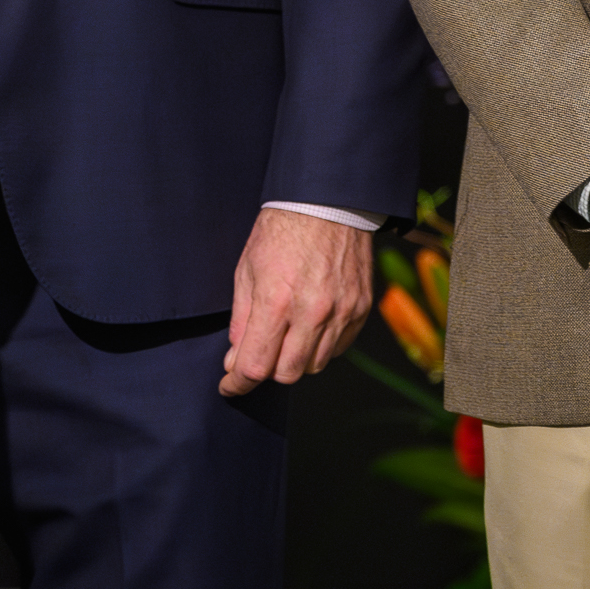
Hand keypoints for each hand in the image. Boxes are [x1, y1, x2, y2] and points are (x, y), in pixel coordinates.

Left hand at [221, 208, 374, 397]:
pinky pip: (338, 348)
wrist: (327, 202)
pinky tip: (309, 327)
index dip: (237, 382)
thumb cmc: (280, 231)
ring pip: (315, 365)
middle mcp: (312, 312)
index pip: (256, 365)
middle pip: (287, 373)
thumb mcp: (247, 270)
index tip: (229, 385)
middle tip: (257, 354)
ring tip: (284, 335)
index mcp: (277, 301)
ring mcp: (341, 312)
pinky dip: (320, 347)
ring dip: (295, 360)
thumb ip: (242, 319)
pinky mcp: (360, 309)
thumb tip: (235, 359)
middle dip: (267, 370)